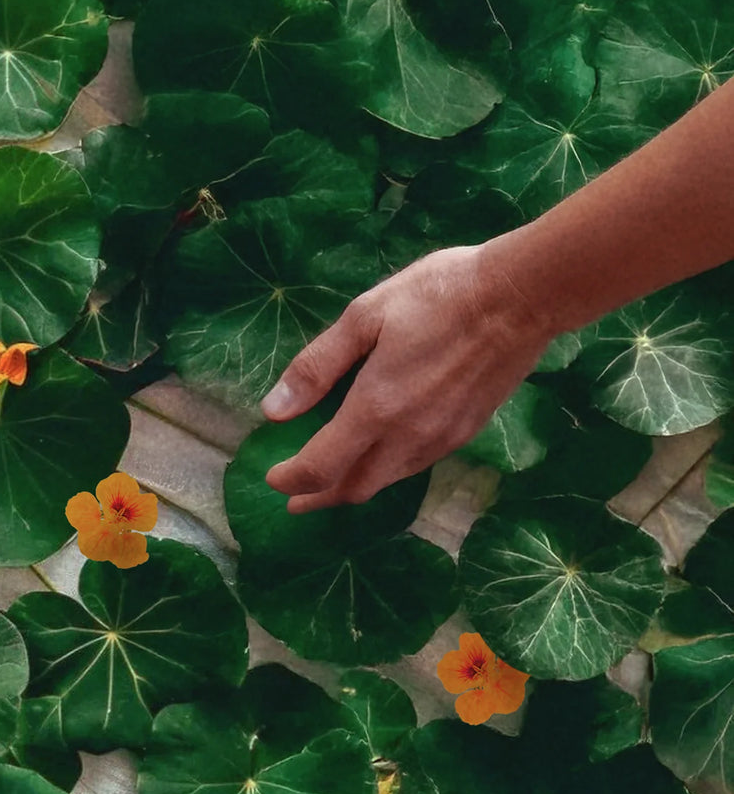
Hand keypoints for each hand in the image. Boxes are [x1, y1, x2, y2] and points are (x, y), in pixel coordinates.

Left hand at [260, 242, 558, 513]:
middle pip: (354, 488)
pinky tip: (378, 457)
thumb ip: (317, 366)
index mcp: (376, 410)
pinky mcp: (466, 433)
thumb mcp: (365, 316)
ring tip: (329, 482)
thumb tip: (275, 410)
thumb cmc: (438, 295)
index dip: (291, 481)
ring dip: (352, 487)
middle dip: (318, 497)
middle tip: (295, 497)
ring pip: (387, 482)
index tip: (272, 478)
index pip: (321, 469)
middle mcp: (408, 438)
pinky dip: (385, 472)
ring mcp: (442, 439)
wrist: (522, 296)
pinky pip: (414, 467)